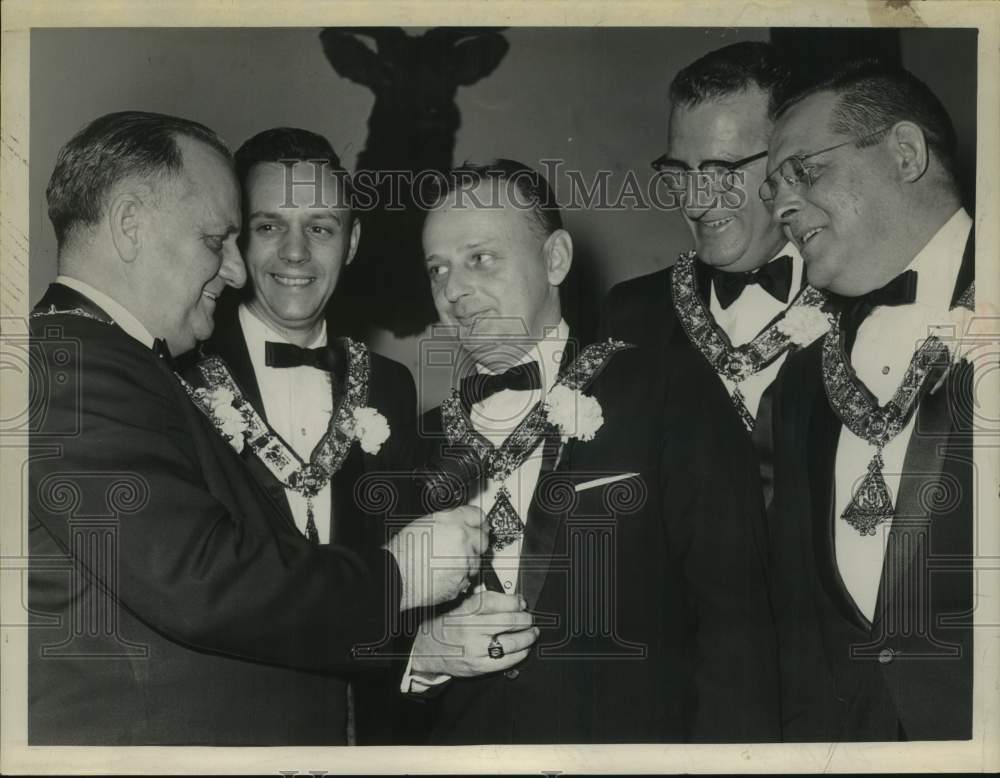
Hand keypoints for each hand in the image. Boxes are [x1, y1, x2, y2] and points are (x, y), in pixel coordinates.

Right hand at [386, 504, 485, 609]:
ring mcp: (465, 562)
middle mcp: (463, 540)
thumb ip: (449, 521)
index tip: (480, 525)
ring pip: (476, 561)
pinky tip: (443, 574)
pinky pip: (467, 578)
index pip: (478, 516)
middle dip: (476, 542)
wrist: (396, 575)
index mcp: (453, 522)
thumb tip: (460, 522)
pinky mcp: (462, 582)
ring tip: (446, 562)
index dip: (478, 521)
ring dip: (467, 561)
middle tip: (464, 545)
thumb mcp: (425, 523)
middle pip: (483, 539)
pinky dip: (459, 577)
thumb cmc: (403, 550)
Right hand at [411, 590, 538, 676]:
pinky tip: (524, 648)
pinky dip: (520, 653)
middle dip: (525, 618)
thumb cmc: (444, 625)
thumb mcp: (457, 606)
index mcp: (464, 611)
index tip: (521, 602)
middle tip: (529, 618)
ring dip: (527, 636)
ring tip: (532, 632)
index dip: (513, 601)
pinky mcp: (478, 666)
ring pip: (511, 642)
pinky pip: (506, 661)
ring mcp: (474, 649)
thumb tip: (513, 599)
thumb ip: (481, 601)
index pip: (494, 601)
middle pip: (508, 621)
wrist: (426, 650)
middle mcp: (469, 629)